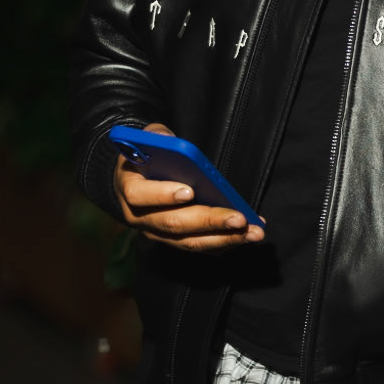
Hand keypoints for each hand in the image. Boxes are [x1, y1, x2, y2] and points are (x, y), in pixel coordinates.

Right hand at [113, 123, 264, 251]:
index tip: (189, 191)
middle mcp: (139, 217)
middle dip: (209, 221)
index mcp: (129, 188)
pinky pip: (200, 246)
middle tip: (238, 218)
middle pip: (174, 224)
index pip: (139, 195)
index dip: (162, 194)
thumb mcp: (148, 140)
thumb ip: (157, 137)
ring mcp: (158, 233)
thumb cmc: (147, 157)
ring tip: (253, 232)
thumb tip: (168, 139)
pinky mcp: (175, 241)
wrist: (139, 180)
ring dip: (225, 238)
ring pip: (191, 242)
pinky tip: (248, 234)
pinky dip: (226, 242)